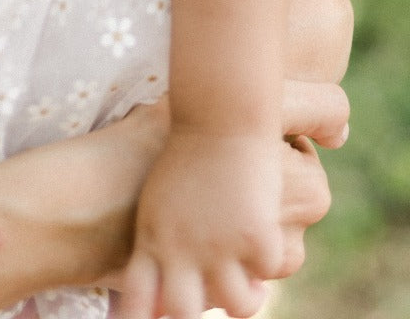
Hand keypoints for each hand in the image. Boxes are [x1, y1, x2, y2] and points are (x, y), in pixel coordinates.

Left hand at [120, 127, 284, 318]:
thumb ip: (158, 227)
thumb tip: (157, 261)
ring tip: (252, 286)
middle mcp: (182, 250)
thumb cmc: (188, 138)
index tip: (158, 318)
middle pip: (185, 312)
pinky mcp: (254, 234)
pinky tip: (268, 232)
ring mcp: (218, 246)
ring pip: (238, 305)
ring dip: (248, 297)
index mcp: (153, 236)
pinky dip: (271, 254)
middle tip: (216, 295)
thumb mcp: (160, 187)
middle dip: (203, 311)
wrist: (218, 111)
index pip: (139, 300)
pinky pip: (269, 266)